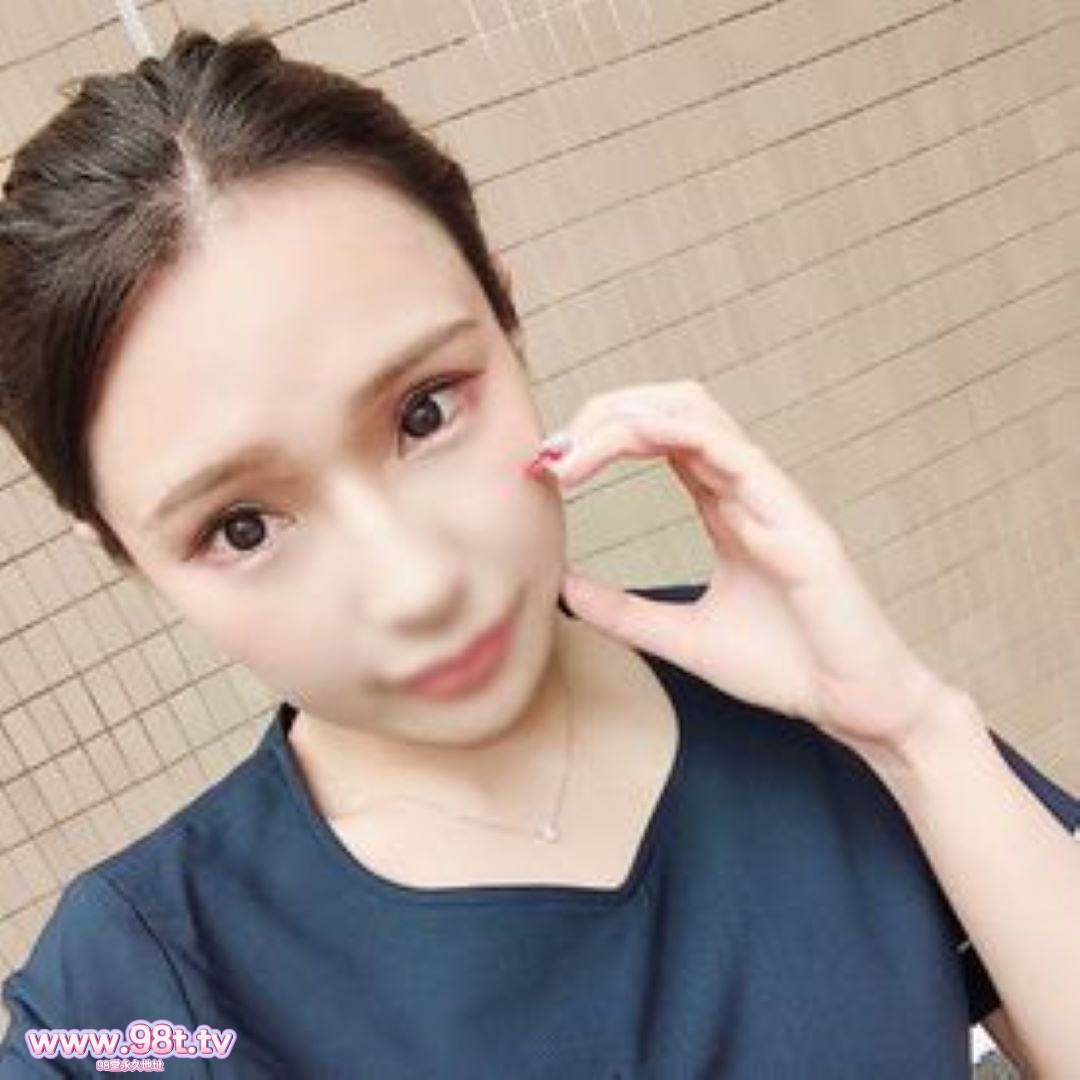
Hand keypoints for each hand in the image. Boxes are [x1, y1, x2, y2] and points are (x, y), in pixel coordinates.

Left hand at [528, 380, 952, 758]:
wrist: (855, 705)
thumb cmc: (785, 666)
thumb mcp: (682, 638)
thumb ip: (624, 612)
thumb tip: (561, 589)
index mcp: (726, 504)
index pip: (658, 437)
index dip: (598, 437)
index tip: (545, 467)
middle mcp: (747, 487)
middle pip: (670, 406)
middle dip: (603, 412)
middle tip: (549, 453)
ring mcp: (772, 496)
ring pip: (695, 412)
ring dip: (624, 418)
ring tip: (571, 453)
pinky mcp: (794, 520)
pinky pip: (732, 451)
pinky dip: (672, 433)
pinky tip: (623, 446)